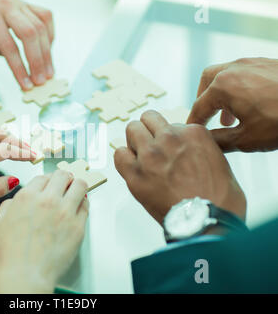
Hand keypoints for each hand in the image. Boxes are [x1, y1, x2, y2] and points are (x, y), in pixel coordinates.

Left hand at [0, 0, 53, 89]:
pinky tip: (47, 52)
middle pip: (30, 34)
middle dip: (38, 62)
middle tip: (40, 81)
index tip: (26, 85)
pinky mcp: (27, 3)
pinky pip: (46, 17)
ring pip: (41, 27)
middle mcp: (7, 6)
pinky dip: (50, 36)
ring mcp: (19, 3)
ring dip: (47, 53)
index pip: (9, 46)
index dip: (19, 68)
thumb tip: (9, 56)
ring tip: (48, 73)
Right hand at [0, 171, 88, 293]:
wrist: (25, 276)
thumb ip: (7, 206)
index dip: (47, 179)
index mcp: (26, 197)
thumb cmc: (10, 256)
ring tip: (76, 190)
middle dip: (63, 178)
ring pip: (79, 185)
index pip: (43, 176)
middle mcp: (47, 200)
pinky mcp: (78, 226)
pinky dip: (83, 202)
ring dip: (77, 186)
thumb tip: (15, 201)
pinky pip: (86, 205)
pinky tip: (79, 206)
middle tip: (64, 182)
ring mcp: (65, 212)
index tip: (50, 182)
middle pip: (62, 176)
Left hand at [114, 110, 245, 223]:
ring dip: (135, 141)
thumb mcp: (221, 163)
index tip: (170, 149)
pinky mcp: (135, 173)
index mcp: (193, 133)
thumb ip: (200, 150)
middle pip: (148, 118)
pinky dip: (123, 159)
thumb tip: (189, 151)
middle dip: (148, 130)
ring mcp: (150, 155)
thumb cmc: (218, 200)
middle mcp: (170, 139)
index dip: (169, 137)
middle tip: (150, 145)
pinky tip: (131, 167)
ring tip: (140, 155)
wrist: (206, 222)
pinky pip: (119, 154)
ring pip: (132, 130)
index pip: (171, 123)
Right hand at [187, 57, 277, 152]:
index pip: (199, 107)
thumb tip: (205, 141)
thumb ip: (219, 141)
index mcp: (223, 86)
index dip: (194, 123)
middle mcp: (233, 69)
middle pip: (207, 81)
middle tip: (207, 118)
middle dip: (203, 100)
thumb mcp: (246, 139)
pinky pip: (243, 72)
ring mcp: (252, 63)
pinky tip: (250, 104)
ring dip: (221, 93)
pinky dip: (238, 87)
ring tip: (231, 116)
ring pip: (225, 74)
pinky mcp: (268, 63)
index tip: (192, 132)